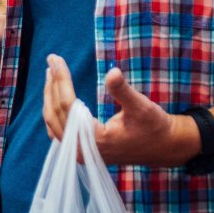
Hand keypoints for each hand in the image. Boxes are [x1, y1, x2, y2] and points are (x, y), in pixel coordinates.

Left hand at [43, 54, 200, 166]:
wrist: (163, 147)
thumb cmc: (153, 127)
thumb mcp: (141, 106)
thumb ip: (123, 90)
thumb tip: (112, 72)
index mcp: (96, 140)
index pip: (67, 106)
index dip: (60, 80)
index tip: (56, 59)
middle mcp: (83, 150)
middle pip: (56, 113)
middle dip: (52, 84)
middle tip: (52, 59)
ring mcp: (81, 153)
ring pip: (54, 122)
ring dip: (50, 96)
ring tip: (50, 72)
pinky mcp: (83, 150)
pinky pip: (59, 129)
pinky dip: (54, 110)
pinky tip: (54, 94)